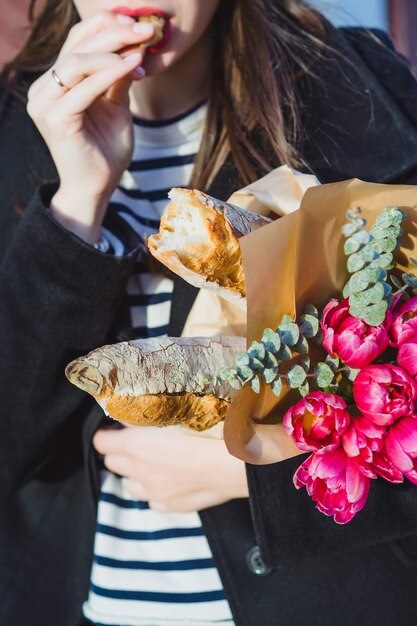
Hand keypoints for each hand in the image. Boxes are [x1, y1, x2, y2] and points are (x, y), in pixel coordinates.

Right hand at [26, 12, 153, 242]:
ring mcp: (44, 103)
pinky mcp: (55, 118)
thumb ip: (118, 78)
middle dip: (114, 31)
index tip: (138, 21)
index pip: (77, 41)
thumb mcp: (116, 107)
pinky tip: (134, 65)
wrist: (97, 188)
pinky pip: (85, 86)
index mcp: (55, 83)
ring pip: (77, 60)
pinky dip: (111, 72)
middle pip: (77, 45)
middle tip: (145, 28)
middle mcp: (43, 89)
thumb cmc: (106, 151)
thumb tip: (134, 44)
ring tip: (142, 44)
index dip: (106, 25)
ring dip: (113, 48)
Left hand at [92, 425, 248, 512]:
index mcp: (134, 445)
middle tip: (139, 442)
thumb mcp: (175, 412)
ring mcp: (153, 492)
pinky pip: (152, 499)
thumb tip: (129, 413)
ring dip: (137, 473)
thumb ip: (146, 414)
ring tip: (156, 462)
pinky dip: (156, 489)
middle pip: (112, 463)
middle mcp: (138, 471)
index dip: (107, 434)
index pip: (100, 442)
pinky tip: (172, 479)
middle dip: (120, 452)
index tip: (116, 429)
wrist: (235, 460)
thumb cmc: (208, 429)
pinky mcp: (169, 506)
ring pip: (131, 484)